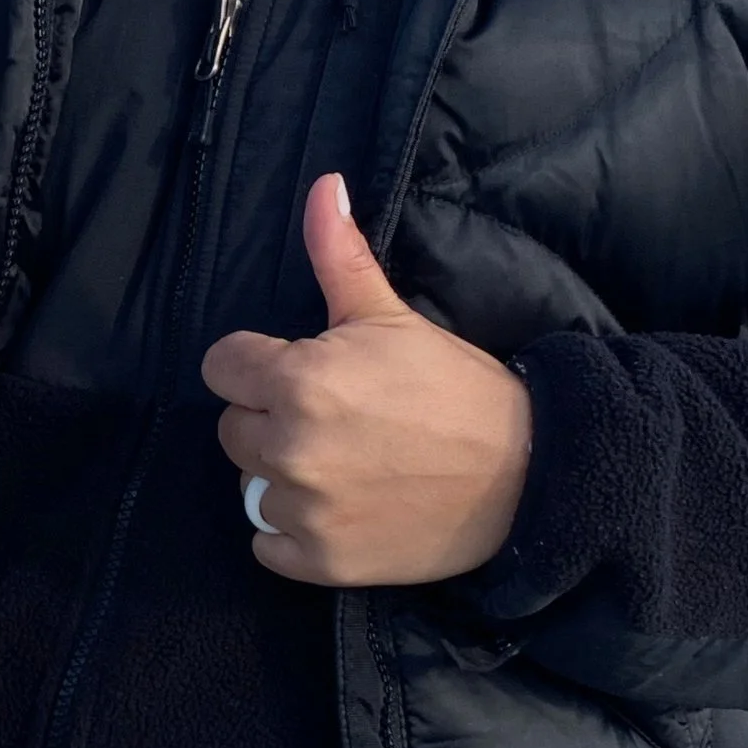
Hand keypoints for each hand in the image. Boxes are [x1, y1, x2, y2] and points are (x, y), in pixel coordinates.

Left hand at [202, 175, 533, 588]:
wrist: (526, 475)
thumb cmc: (457, 390)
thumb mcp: (393, 317)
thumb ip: (341, 255)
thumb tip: (323, 186)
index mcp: (298, 379)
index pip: (221, 367)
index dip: (256, 365)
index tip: (296, 371)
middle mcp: (290, 446)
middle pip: (233, 428)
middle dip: (270, 419)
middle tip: (332, 420)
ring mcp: (303, 510)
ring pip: (251, 486)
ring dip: (283, 477)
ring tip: (344, 466)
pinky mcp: (320, 562)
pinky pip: (268, 546)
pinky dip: (293, 535)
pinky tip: (341, 511)